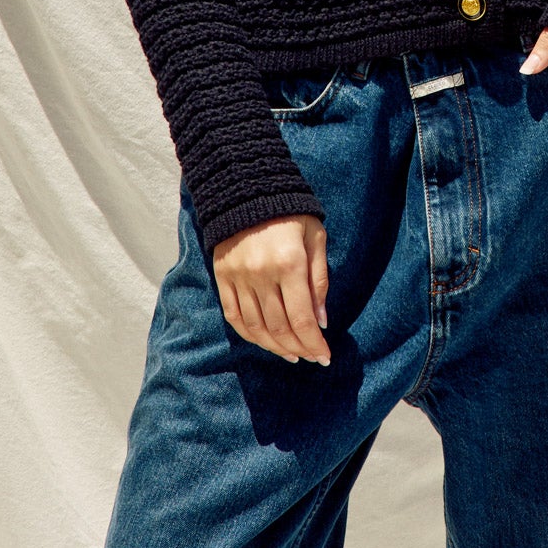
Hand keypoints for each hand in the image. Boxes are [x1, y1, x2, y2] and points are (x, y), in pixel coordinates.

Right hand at [212, 213, 330, 364]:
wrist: (247, 190)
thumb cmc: (290, 213)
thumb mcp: (315, 238)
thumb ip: (319, 281)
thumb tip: (321, 321)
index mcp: (290, 263)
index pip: (301, 318)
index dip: (314, 343)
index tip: (324, 356)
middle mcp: (262, 274)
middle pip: (279, 328)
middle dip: (299, 348)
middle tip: (312, 357)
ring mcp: (239, 278)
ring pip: (256, 328)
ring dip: (276, 347)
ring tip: (292, 354)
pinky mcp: (223, 278)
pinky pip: (235, 317)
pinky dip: (251, 335)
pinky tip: (265, 342)